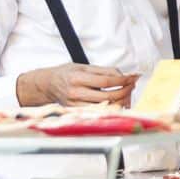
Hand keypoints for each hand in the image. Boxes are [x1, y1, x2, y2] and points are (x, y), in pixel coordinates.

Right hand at [15, 63, 138, 107]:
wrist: (47, 85)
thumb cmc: (65, 74)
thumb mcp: (82, 67)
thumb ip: (103, 71)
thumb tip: (122, 75)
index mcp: (77, 78)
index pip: (106, 80)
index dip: (123, 79)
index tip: (133, 77)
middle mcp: (76, 93)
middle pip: (108, 96)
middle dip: (125, 91)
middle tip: (132, 85)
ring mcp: (76, 105)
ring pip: (105, 106)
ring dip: (121, 100)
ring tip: (127, 93)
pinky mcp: (77, 112)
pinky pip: (99, 111)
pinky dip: (111, 107)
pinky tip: (118, 102)